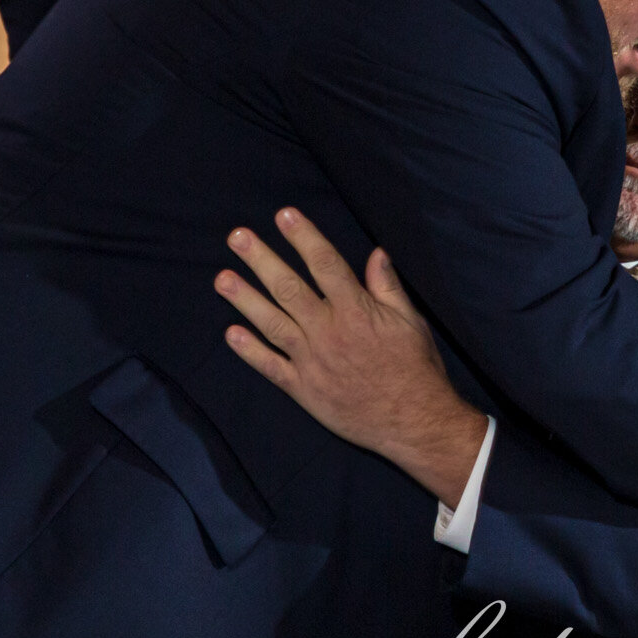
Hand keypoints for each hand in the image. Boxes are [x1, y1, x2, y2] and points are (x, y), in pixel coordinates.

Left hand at [214, 208, 487, 505]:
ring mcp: (312, 361)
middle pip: (288, 288)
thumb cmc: (415, 369)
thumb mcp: (411, 322)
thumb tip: (377, 253)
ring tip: (222, 278)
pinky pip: (271, 367)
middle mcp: (329, 332)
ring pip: (272, 323)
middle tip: (237, 237)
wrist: (414, 423)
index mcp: (357, 311)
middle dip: (261, 260)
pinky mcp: (304, 389)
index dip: (304, 237)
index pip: (325, 265)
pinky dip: (250, 351)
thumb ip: (388, 287)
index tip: (285, 215)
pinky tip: (230, 333)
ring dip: (245, 299)